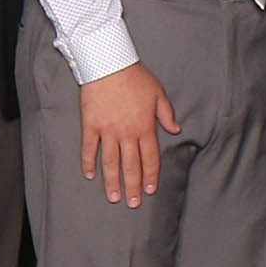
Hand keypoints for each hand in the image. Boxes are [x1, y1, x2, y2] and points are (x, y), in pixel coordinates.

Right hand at [80, 62, 179, 207]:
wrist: (109, 64)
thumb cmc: (135, 77)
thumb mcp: (158, 93)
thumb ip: (167, 114)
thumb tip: (176, 129)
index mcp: (145, 127)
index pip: (150, 158)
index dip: (151, 176)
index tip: (151, 190)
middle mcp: (127, 133)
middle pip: (131, 165)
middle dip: (134, 186)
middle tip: (134, 203)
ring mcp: (107, 130)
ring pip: (111, 162)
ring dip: (112, 182)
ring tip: (114, 197)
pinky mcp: (91, 125)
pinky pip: (89, 149)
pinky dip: (89, 163)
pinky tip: (90, 175)